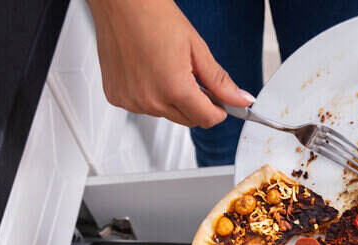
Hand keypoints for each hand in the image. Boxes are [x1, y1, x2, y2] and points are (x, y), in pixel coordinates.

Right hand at [87, 0, 253, 127]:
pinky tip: (148, 73)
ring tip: (166, 68)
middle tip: (193, 76)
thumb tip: (241, 100)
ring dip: (172, 100)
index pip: (207, 119)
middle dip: (196, 105)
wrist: (120, 3)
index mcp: (174, 89)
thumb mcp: (196, 48)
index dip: (218, 111)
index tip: (220, 102)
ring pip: (165, 114)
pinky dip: (150, 96)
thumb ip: (219, 81)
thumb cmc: (153, 16)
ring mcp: (131, 101)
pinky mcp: (116, 97)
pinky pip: (143, 107)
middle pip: (187, 120)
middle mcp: (150, 100)